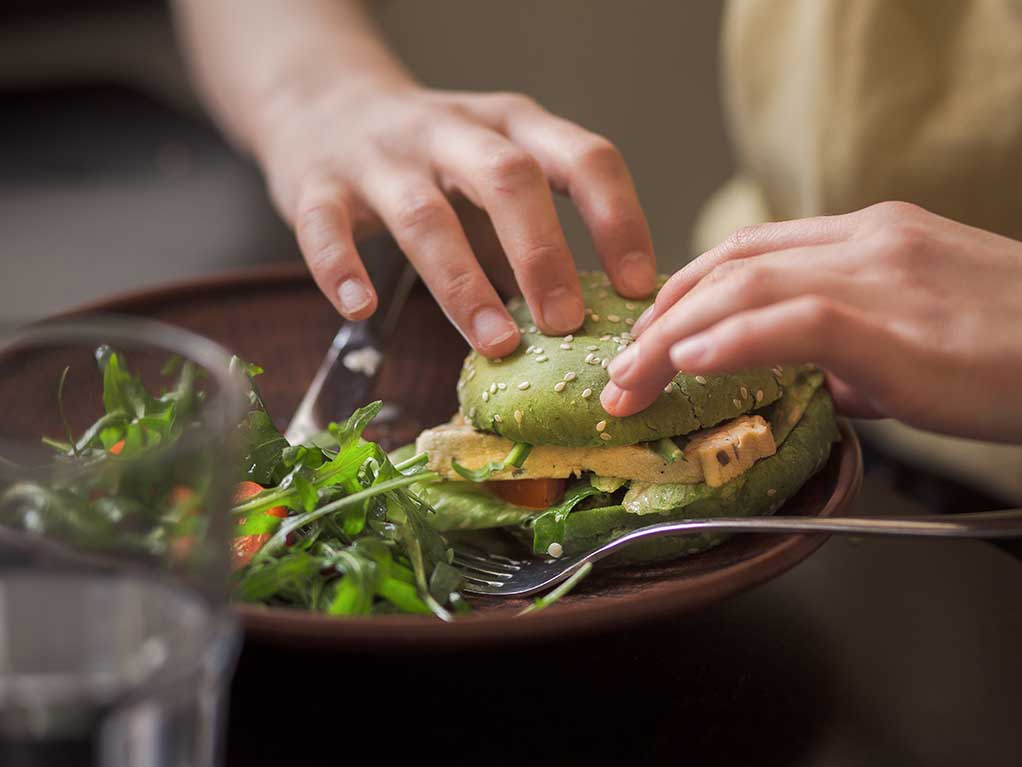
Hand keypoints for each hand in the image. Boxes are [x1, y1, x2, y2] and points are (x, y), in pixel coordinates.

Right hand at [255, 79, 655, 354]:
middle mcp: (453, 131)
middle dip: (544, 254)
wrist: (322, 102)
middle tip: (568, 324)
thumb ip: (534, 234)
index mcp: (513, 125)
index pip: (584, 157)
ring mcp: (382, 154)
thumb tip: (595, 322)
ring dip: (463, 284)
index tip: (639, 288)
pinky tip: (362, 308)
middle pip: (509, 179)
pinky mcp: (317, 182)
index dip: (618, 220)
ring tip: (496, 343)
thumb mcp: (495, 174)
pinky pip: (327, 226)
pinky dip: (342, 268)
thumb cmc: (433, 160)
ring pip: (425, 214)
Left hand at [600, 202, 1021, 450]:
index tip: (654, 336)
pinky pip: (790, 320)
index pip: (752, 253)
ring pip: (743, 286)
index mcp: (874, 239)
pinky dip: (727, 340)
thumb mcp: (933, 340)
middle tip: (621, 367)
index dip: (688, 293)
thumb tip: (811, 384)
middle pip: (729, 265)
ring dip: (672, 338)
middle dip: (661, 317)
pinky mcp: (901, 319)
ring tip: (629, 382)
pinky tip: (685, 365)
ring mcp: (882, 272)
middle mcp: (867, 242)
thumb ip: (862, 354)